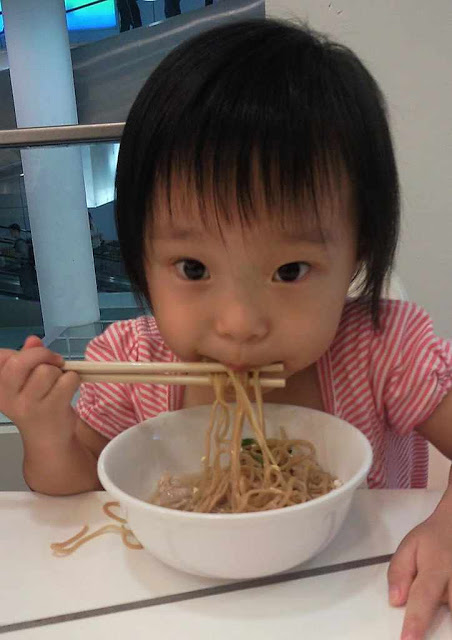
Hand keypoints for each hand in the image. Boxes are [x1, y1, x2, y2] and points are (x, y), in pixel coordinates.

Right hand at [0, 336, 80, 441]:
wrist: (47, 440)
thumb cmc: (37, 405)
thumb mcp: (25, 382)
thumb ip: (27, 358)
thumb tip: (33, 340)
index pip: (2, 357)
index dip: (23, 352)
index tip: (34, 359)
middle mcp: (9, 397)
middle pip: (21, 362)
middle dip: (43, 355)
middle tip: (55, 361)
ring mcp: (30, 405)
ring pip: (47, 370)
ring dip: (60, 372)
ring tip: (59, 383)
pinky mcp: (52, 410)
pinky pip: (67, 380)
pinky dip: (73, 380)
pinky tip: (69, 389)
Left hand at [388, 509, 451, 638]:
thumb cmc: (432, 540)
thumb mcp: (409, 546)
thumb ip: (399, 572)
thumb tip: (395, 601)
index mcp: (436, 568)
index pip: (423, 597)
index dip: (416, 621)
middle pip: (451, 609)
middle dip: (442, 626)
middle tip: (423, 625)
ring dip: (448, 616)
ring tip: (439, 605)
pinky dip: (451, 607)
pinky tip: (445, 604)